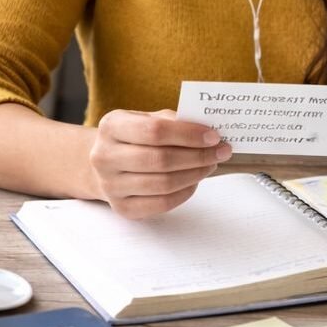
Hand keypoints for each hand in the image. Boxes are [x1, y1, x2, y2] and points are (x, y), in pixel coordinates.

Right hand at [89, 109, 231, 218]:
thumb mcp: (146, 118)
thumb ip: (173, 121)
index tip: (214, 136)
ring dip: (195, 174)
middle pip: (160, 160)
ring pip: (163, 184)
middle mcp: (105, 157)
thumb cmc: (134, 137)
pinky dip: (185, 192)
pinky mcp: (122, 208)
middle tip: (221, 152)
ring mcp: (111, 186)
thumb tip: (208, 131)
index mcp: (111, 126)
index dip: (188, 134)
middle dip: (198, 156)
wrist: (105, 163)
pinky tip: (195, 180)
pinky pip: (162, 204)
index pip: (154, 131)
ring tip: (210, 164)